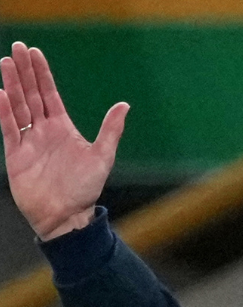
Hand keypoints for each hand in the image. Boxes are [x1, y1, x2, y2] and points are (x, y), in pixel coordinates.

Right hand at [0, 42, 127, 240]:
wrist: (66, 216)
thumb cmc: (86, 189)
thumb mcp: (103, 157)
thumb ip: (111, 130)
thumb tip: (125, 105)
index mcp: (64, 128)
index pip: (50, 94)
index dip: (42, 74)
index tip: (34, 53)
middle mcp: (44, 131)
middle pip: (31, 94)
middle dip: (24, 71)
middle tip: (16, 47)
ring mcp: (29, 141)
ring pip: (18, 106)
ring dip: (12, 85)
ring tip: (5, 62)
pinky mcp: (16, 155)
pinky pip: (8, 128)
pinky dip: (4, 112)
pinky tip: (1, 93)